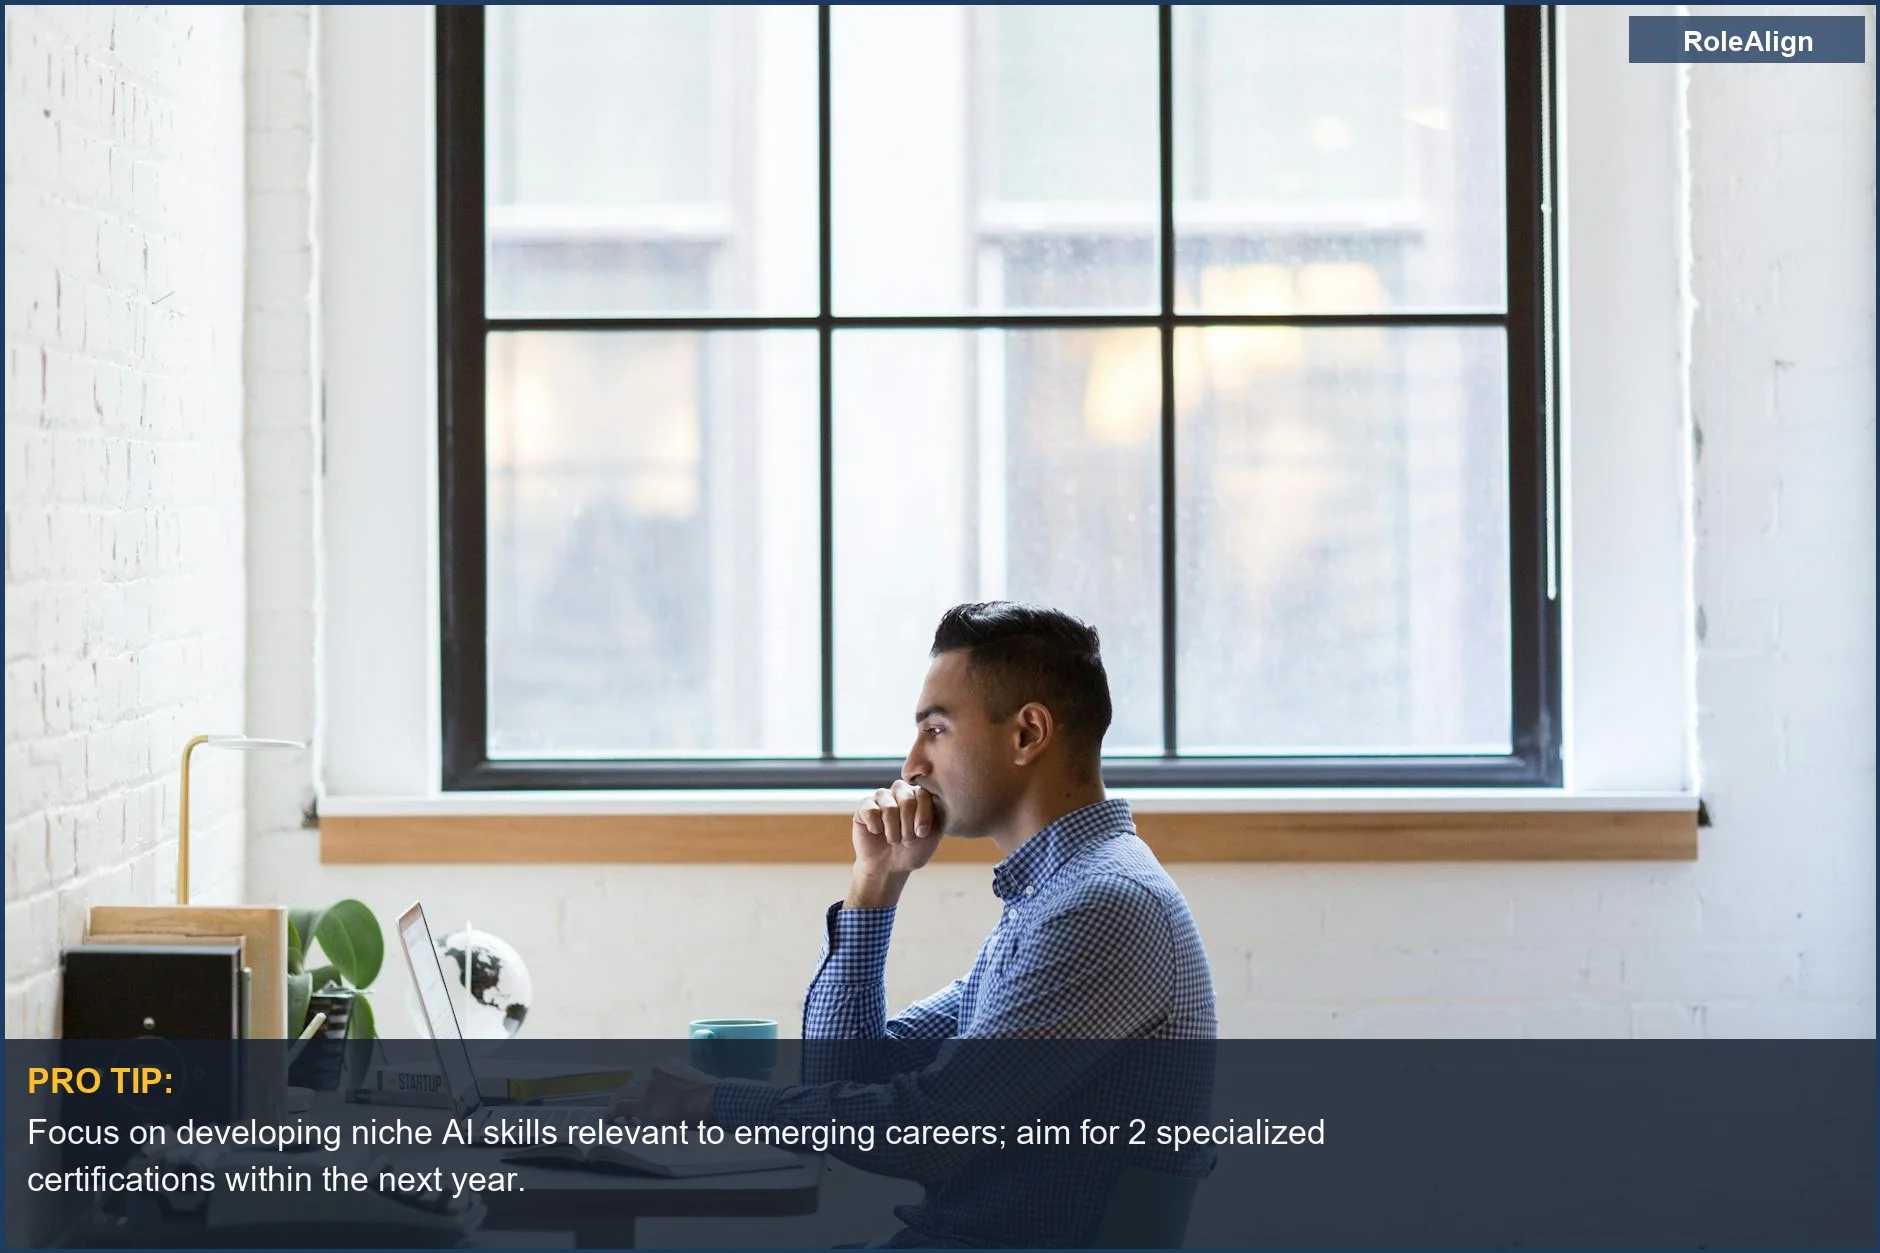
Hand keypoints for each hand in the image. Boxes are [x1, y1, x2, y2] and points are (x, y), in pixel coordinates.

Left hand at [615, 1063, 717, 1124]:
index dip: (637, 1091)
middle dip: (623, 1097)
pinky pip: (619, 1107)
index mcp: (664, 1067)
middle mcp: (652, 1074)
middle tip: (621, 1110)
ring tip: (612, 1117)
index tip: (638, 1099)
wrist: (707, 1101)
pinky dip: (611, 1114)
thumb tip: (679, 1099)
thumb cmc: (707, 1096)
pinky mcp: (642, 1105)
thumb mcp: (692, 1085)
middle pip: (629, 1086)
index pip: (642, 1079)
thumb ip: (680, 1088)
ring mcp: (646, 1089)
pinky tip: (607, 1120)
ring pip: (622, 1096)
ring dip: (615, 1106)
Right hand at [849, 781, 941, 904]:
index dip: (923, 816)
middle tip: (907, 841)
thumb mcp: (932, 834)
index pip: (924, 793)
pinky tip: (877, 833)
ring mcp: (881, 796)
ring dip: (893, 831)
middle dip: (908, 826)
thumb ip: (938, 814)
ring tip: (893, 840)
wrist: (889, 867)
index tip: (922, 834)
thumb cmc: (913, 850)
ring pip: (889, 808)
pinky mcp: (864, 805)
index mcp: (919, 795)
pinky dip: (876, 828)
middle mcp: (900, 791)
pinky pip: (871, 811)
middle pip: (907, 799)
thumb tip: (938, 797)